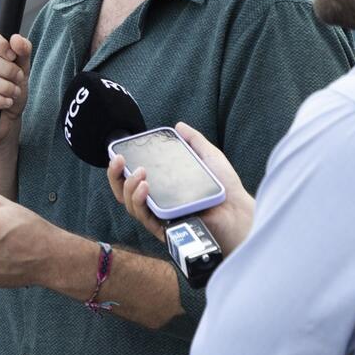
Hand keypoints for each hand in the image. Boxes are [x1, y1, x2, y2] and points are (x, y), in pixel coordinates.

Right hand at [0, 25, 31, 143]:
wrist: (5, 120)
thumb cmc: (9, 90)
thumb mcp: (21, 69)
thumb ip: (22, 51)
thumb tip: (16, 39)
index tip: (12, 56)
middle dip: (6, 69)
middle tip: (17, 79)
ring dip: (2, 86)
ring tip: (13, 93)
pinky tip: (5, 102)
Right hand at [107, 124, 254, 258]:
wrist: (239, 210)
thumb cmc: (226, 188)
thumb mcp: (208, 157)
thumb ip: (194, 141)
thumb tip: (179, 126)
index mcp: (163, 188)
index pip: (133, 180)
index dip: (120, 168)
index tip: (119, 153)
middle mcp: (158, 204)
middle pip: (124, 193)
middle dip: (115, 176)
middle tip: (118, 159)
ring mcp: (161, 218)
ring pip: (130, 206)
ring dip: (128, 187)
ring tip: (139, 173)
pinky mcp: (166, 229)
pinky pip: (145, 218)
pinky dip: (140, 201)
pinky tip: (145, 187)